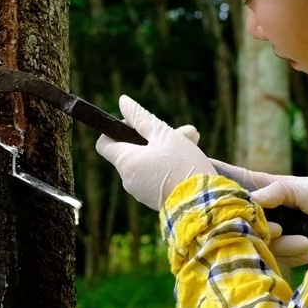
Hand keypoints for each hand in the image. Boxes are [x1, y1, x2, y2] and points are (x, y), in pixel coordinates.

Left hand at [95, 96, 216, 210]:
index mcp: (126, 162)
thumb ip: (141, 117)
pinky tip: (190, 161)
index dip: (117, 128)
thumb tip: (123, 102)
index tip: (138, 124)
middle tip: (181, 131)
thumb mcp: (164, 135)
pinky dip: (167, 166)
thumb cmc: (183, 166)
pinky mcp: (154, 200)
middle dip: (152, 137)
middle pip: (131, 151)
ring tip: (192, 143)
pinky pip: (155, 177)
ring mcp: (140, 192)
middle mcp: (128, 180)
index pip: (104, 142)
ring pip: (147, 163)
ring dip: (165, 150)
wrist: (204, 205)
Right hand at [210, 159, 307, 266]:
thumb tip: (249, 199)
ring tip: (305, 242)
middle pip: (242, 220)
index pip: (236, 181)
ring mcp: (275, 232)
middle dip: (259, 227)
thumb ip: (276, 191)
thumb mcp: (303, 188)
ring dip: (283, 245)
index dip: (218, 178)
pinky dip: (294, 255)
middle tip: (278, 229)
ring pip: (259, 243)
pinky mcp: (285, 252)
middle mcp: (266, 211)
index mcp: (268, 188)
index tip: (198, 172)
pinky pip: (276, 259)